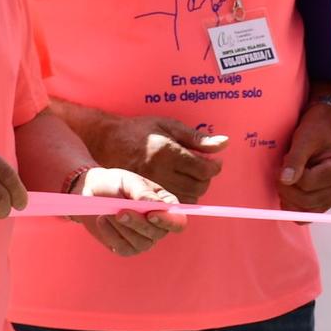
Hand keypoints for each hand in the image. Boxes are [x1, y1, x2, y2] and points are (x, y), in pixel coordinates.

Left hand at [68, 167, 187, 255]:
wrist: (91, 192)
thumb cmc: (115, 183)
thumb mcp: (128, 181)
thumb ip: (143, 193)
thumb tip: (156, 206)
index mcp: (166, 206)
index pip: (178, 222)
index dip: (168, 221)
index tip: (151, 214)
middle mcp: (158, 225)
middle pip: (158, 233)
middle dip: (138, 223)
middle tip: (120, 212)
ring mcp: (143, 239)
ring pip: (141, 243)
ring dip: (123, 228)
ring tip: (108, 212)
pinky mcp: (127, 248)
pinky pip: (124, 249)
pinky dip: (111, 235)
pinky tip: (102, 220)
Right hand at [100, 116, 225, 201]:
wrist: (107, 141)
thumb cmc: (140, 130)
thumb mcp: (169, 126)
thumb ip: (197, 138)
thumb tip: (224, 143)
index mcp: (167, 152)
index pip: (203, 169)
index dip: (214, 167)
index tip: (214, 163)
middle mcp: (159, 172)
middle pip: (198, 186)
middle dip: (206, 178)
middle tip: (203, 169)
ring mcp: (151, 186)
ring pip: (188, 198)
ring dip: (196, 189)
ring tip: (191, 176)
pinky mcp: (144, 195)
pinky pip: (173, 204)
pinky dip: (182, 197)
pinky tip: (179, 185)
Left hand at [278, 104, 330, 212]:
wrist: (322, 132)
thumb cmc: (315, 132)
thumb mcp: (304, 139)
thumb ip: (295, 159)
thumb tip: (286, 180)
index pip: (308, 183)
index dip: (290, 176)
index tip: (283, 162)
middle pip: (307, 200)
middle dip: (286, 189)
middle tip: (278, 173)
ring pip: (305, 212)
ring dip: (288, 198)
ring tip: (285, 180)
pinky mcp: (325, 203)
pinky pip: (306, 215)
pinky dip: (293, 207)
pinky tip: (288, 191)